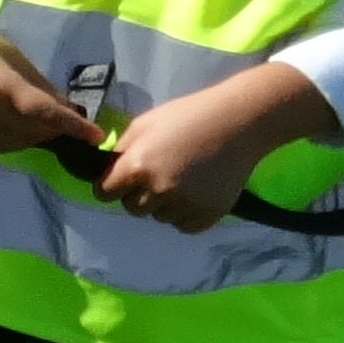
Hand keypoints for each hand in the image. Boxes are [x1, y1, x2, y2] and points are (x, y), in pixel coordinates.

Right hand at [0, 0, 97, 159]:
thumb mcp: (11, 55)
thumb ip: (39, 84)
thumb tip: (65, 107)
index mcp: (3, 87)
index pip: (47, 115)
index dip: (74, 127)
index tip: (96, 135)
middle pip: (34, 134)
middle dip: (54, 130)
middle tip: (65, 120)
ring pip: (16, 144)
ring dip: (35, 138)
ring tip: (42, 125)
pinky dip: (13, 140)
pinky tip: (17, 127)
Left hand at [95, 64, 337, 232]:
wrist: (238, 123)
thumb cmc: (187, 116)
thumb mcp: (144, 125)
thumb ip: (121, 150)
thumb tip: (107, 171)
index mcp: (137, 166)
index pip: (105, 193)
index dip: (110, 186)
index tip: (119, 182)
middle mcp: (158, 190)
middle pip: (132, 208)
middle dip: (136, 195)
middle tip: (154, 178)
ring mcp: (185, 205)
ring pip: (159, 217)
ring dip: (163, 205)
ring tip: (180, 181)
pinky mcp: (209, 215)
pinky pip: (184, 226)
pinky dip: (184, 215)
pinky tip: (193, 195)